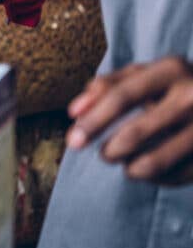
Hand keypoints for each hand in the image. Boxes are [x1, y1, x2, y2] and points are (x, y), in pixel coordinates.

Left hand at [67, 57, 192, 184]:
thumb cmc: (175, 87)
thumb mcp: (145, 75)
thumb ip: (105, 87)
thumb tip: (74, 112)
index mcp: (172, 69)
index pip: (122, 97)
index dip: (94, 121)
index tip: (73, 142)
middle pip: (135, 134)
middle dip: (109, 150)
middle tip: (103, 154)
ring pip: (153, 162)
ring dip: (130, 168)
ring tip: (125, 162)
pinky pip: (175, 177)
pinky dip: (156, 178)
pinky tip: (152, 167)